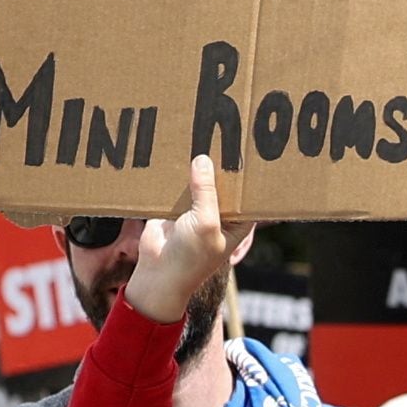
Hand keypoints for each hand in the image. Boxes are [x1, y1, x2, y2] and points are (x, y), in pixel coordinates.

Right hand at [120, 150, 254, 327]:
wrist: (157, 274)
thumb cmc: (190, 258)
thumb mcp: (206, 223)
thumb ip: (206, 191)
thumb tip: (203, 160)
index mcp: (238, 221)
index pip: (248, 192)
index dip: (248, 174)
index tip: (248, 147)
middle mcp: (220, 213)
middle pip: (223, 183)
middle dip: (220, 165)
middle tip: (223, 132)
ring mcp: (198, 209)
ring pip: (200, 181)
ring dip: (197, 166)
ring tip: (199, 134)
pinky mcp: (176, 207)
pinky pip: (178, 185)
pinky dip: (176, 174)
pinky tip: (176, 151)